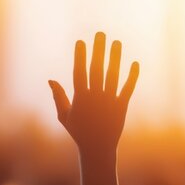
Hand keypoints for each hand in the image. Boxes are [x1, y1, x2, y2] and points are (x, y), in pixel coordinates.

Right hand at [49, 32, 138, 156]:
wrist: (97, 149)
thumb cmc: (78, 132)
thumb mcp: (64, 116)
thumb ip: (59, 97)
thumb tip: (50, 80)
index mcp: (80, 98)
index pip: (80, 72)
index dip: (80, 56)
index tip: (81, 41)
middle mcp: (95, 97)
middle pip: (97, 69)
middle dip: (98, 50)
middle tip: (101, 34)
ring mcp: (109, 101)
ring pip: (113, 75)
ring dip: (115, 58)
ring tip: (116, 42)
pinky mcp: (122, 107)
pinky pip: (127, 88)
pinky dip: (132, 76)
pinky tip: (134, 63)